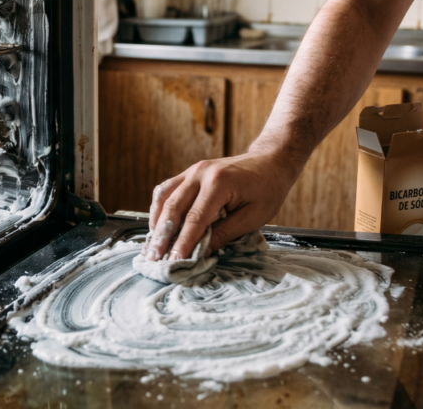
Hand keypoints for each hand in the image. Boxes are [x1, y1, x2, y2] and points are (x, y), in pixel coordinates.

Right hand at [143, 142, 302, 260]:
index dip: (183, 243)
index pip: (195, 219)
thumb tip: (200, 253)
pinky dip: (160, 209)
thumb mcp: (253, 217)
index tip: (174, 262)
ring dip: (156, 222)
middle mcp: (200, 173)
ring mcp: (193, 170)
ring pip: (164, 197)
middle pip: (173, 208)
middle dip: (162, 236)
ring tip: (152, 245)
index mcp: (219, 183)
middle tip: (153, 258)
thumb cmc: (267, 189)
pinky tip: (158, 225)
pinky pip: (167, 189)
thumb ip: (224, 234)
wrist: (270, 162)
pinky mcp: (190, 172)